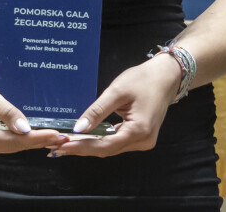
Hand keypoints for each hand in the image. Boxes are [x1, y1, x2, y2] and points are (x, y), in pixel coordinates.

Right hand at [0, 75, 67, 158]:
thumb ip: (7, 112)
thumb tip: (26, 129)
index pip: (12, 141)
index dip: (35, 138)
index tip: (55, 134)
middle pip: (14, 147)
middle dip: (39, 142)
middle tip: (63, 137)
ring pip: (11, 147)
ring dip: (33, 142)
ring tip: (56, 137)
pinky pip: (6, 144)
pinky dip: (22, 140)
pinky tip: (38, 136)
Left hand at [53, 54, 183, 157]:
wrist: (167, 75)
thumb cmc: (144, 79)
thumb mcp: (118, 91)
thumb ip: (97, 111)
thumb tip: (78, 128)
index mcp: (139, 130)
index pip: (105, 145)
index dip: (82, 147)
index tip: (62, 146)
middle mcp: (143, 141)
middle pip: (107, 150)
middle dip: (82, 148)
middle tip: (57, 147)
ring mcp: (144, 141)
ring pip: (111, 148)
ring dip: (89, 146)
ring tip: (66, 144)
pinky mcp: (142, 137)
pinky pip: (117, 142)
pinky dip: (100, 141)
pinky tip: (85, 138)